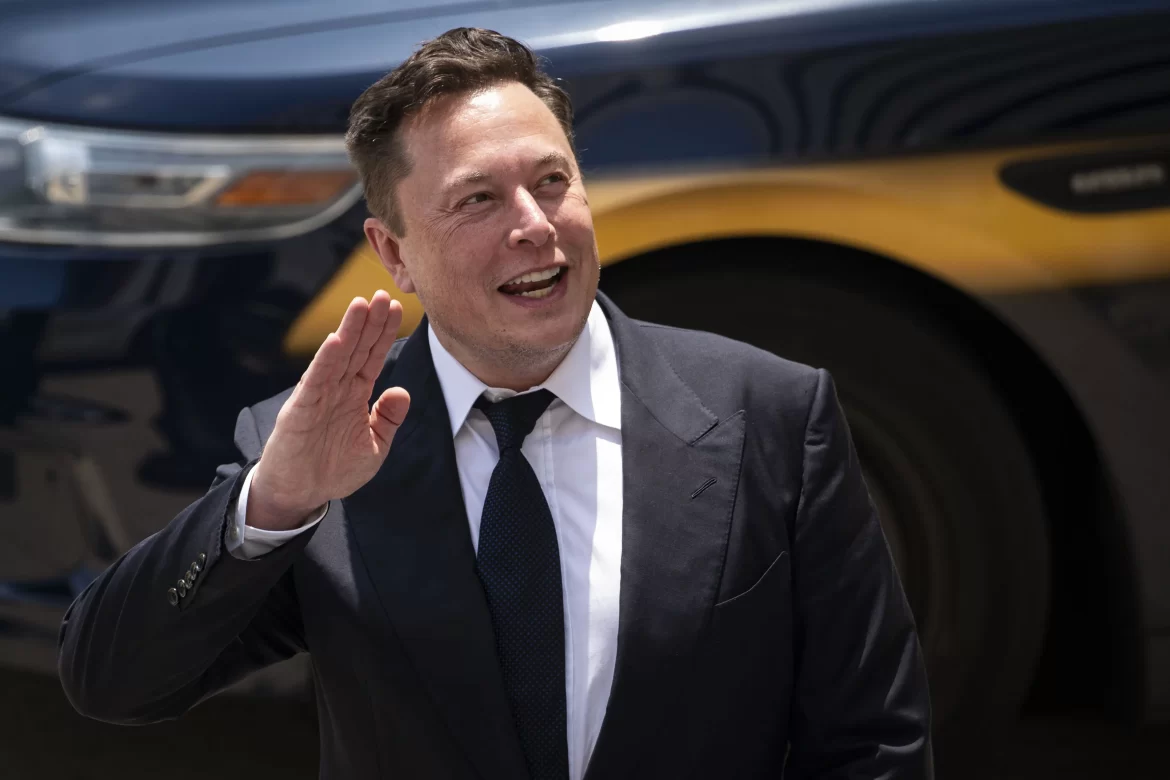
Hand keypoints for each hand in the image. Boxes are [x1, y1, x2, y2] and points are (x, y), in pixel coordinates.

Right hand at [247, 291, 410, 529]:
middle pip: (356, 348)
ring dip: (349, 331)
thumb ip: (388, 420)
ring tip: (361, 305)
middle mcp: (337, 389)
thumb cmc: (333, 471)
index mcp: (354, 394)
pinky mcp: (301, 408)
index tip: (396, 308)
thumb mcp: (374, 447)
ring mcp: (318, 395)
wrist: (300, 493)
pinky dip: (325, 361)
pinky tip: (336, 341)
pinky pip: (315, 381)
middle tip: (382, 294)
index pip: (372, 357)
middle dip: (370, 322)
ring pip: (337, 357)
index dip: (383, 333)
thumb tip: (402, 392)